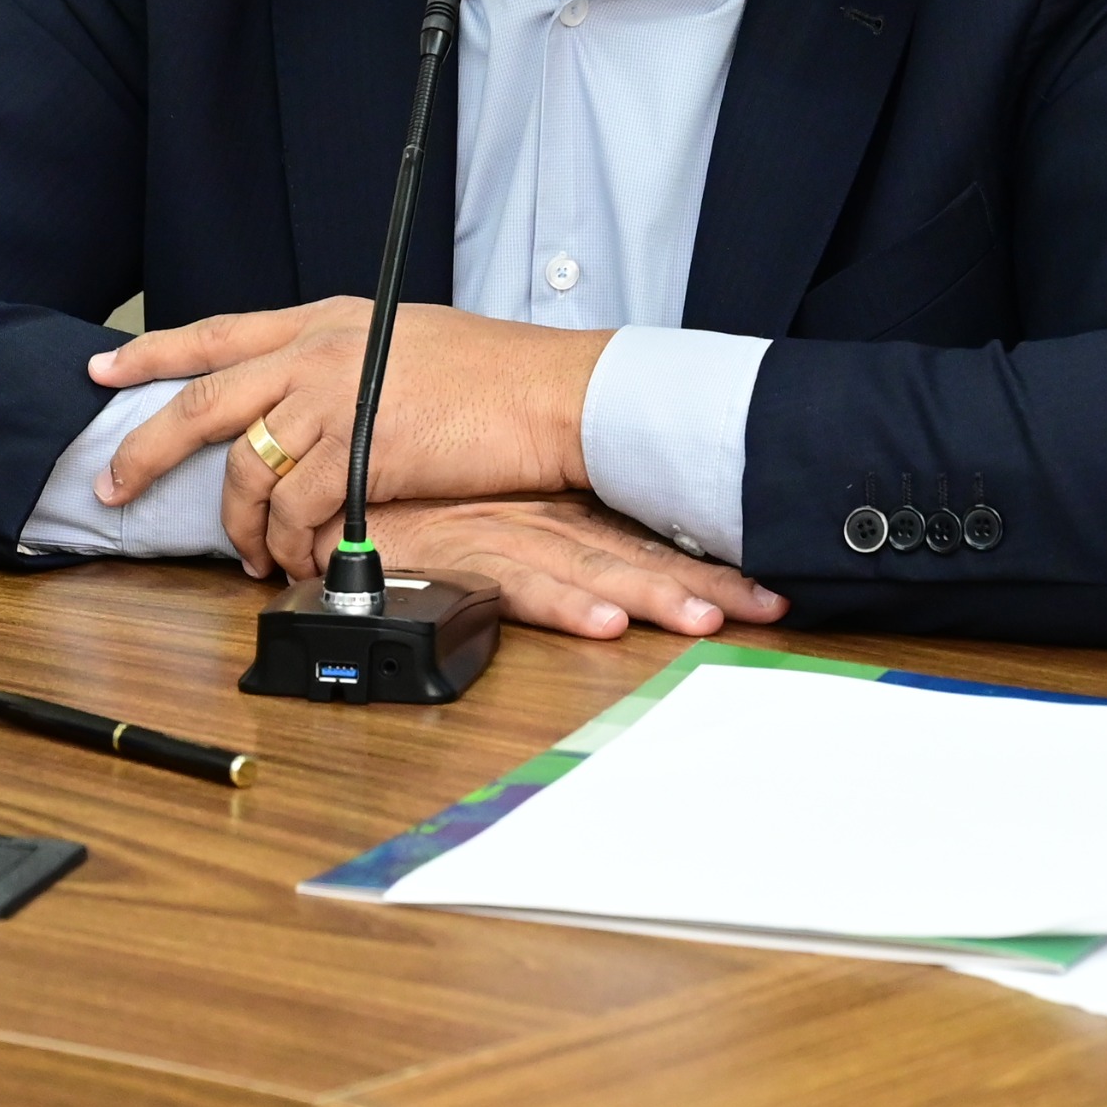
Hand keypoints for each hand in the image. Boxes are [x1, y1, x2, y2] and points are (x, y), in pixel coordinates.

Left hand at [87, 299, 611, 569]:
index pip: (218, 334)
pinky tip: (306, 559)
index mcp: (323, 320)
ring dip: (244, 528)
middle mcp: (316, 353)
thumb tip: (305, 404)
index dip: (153, 355)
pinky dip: (295, 545)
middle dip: (145, 452)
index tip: (103, 373)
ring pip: (248, 473)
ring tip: (257, 558)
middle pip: (203, 406)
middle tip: (114, 489)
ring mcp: (334, 402)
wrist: (547, 392)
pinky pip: (299, 512)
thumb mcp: (400, 339)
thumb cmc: (491, 372)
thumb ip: (340, 363)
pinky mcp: (359, 454)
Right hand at [291, 493, 786, 640]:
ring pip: (593, 572)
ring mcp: (505, 540)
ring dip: (652, 596)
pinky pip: (519, 588)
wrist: (334, 483)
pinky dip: (562, 606)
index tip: (770, 591)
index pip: (647, 541)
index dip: (708, 564)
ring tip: (706, 621)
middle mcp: (542, 522)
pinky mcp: (461, 561)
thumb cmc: (413, 496)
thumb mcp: (493, 514)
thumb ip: (543, 539)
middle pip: (638, 557)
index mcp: (557, 511)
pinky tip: (602, 623)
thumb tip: (611, 574)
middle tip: (772, 607)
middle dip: (706, 585)